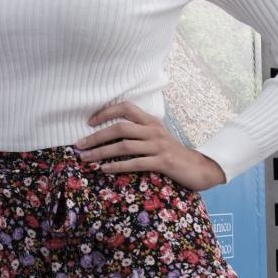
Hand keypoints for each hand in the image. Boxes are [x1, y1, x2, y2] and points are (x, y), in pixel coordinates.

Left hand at [73, 100, 226, 190]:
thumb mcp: (156, 136)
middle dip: (96, 136)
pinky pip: (135, 163)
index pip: (126, 107)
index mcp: (151, 121)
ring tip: (86, 159)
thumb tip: (110, 132)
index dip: (106, 112)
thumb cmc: (172, 153)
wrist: (199, 168)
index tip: (89, 122)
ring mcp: (158, 146)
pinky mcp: (162, 162)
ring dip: (101, 152)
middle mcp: (153, 130)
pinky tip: (104, 169)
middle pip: (120, 128)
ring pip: (124, 146)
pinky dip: (117, 166)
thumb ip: (138, 131)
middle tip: (79, 145)